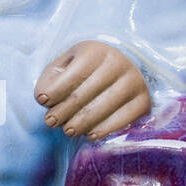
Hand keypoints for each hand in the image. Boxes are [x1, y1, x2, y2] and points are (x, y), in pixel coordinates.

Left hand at [34, 40, 149, 140]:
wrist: (120, 71)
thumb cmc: (84, 70)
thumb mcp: (65, 66)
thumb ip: (50, 79)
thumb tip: (43, 98)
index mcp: (95, 51)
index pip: (73, 74)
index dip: (55, 90)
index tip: (42, 101)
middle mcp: (118, 63)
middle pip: (86, 93)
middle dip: (64, 110)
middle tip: (50, 122)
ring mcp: (134, 82)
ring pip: (102, 108)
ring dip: (81, 123)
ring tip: (67, 130)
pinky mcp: (144, 101)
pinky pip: (122, 120)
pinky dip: (103, 129)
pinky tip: (89, 134)